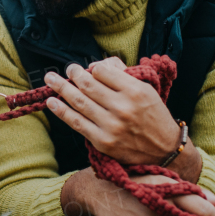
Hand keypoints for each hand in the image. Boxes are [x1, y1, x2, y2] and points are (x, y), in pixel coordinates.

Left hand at [43, 58, 200, 181]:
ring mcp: (111, 126)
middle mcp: (122, 107)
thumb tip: (96, 65)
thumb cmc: (153, 115)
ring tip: (50, 79)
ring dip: (61, 88)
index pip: (103, 71)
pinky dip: (62, 111)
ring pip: (79, 102)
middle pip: (88, 85)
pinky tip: (51, 102)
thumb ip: (122, 75)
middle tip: (66, 69)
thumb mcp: (146, 89)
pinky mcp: (103, 141)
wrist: (164, 150)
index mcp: (134, 90)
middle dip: (73, 74)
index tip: (87, 68)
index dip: (92, 67)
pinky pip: (77, 123)